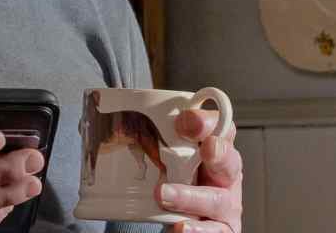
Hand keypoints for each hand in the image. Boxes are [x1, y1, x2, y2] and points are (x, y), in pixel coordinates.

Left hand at [157, 107, 243, 231]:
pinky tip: (180, 227)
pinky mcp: (220, 230)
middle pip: (229, 162)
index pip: (219, 129)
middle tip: (206, 148)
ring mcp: (224, 206)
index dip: (208, 122)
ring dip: (190, 196)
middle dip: (219, 153)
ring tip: (163, 194)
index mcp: (213, 152)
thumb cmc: (170, 181)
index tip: (186, 120)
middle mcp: (224, 177)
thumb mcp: (161, 156)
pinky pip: (214, 231)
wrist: (172, 219)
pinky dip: (198, 230)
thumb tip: (106, 114)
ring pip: (217, 200)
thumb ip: (148, 136)